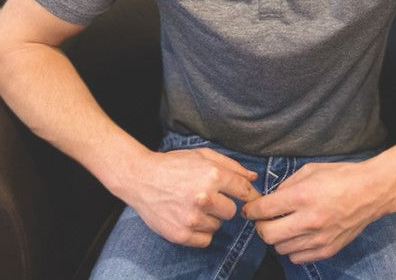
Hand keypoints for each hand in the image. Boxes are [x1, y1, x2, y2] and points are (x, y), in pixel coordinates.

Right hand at [128, 147, 259, 247]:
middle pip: (232, 212)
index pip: (244, 190)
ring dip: (210, 218)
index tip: (251, 200)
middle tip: (208, 198)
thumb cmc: (174, 164)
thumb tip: (254, 177)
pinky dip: (201, 232)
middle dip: (223, 205)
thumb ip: (231, 166)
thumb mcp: (203, 155)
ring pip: (218, 226)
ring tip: (194, 206)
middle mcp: (204, 197)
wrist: (141, 178)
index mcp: (212, 175)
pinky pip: (206, 240)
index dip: (250, 195)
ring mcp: (192, 218)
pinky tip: (189, 218)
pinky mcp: (182, 235)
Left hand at [242, 160, 391, 263]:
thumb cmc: (340, 176)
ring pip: (280, 248)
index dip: (251, 210)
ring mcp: (318, 238)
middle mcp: (308, 220)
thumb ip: (287, 185)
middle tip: (263, 219)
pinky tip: (297, 235)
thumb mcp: (310, 170)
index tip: (250, 209)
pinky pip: (297, 257)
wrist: (371, 192)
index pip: (264, 210)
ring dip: (277, 237)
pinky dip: (292, 247)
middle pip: (267, 234)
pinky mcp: (327, 249)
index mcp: (302, 196)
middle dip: (260, 226)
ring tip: (284, 225)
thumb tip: (271, 198)